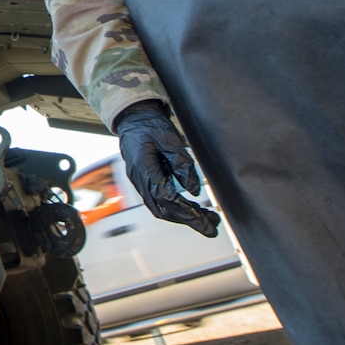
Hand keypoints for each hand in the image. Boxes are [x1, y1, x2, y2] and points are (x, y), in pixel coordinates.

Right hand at [114, 100, 220, 236]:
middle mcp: (139, 180)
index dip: (186, 211)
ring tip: (206, 219)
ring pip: (161, 209)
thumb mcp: (170, 138)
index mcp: (143, 168)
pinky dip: (176, 209)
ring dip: (183, 217)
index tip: (205, 219)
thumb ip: (182, 163)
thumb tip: (194, 190)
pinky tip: (192, 208)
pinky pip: (159, 202)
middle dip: (189, 220)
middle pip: (163, 209)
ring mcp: (140, 182)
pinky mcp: (145, 182)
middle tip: (211, 226)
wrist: (133, 118)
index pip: (165, 198)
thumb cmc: (150, 125)